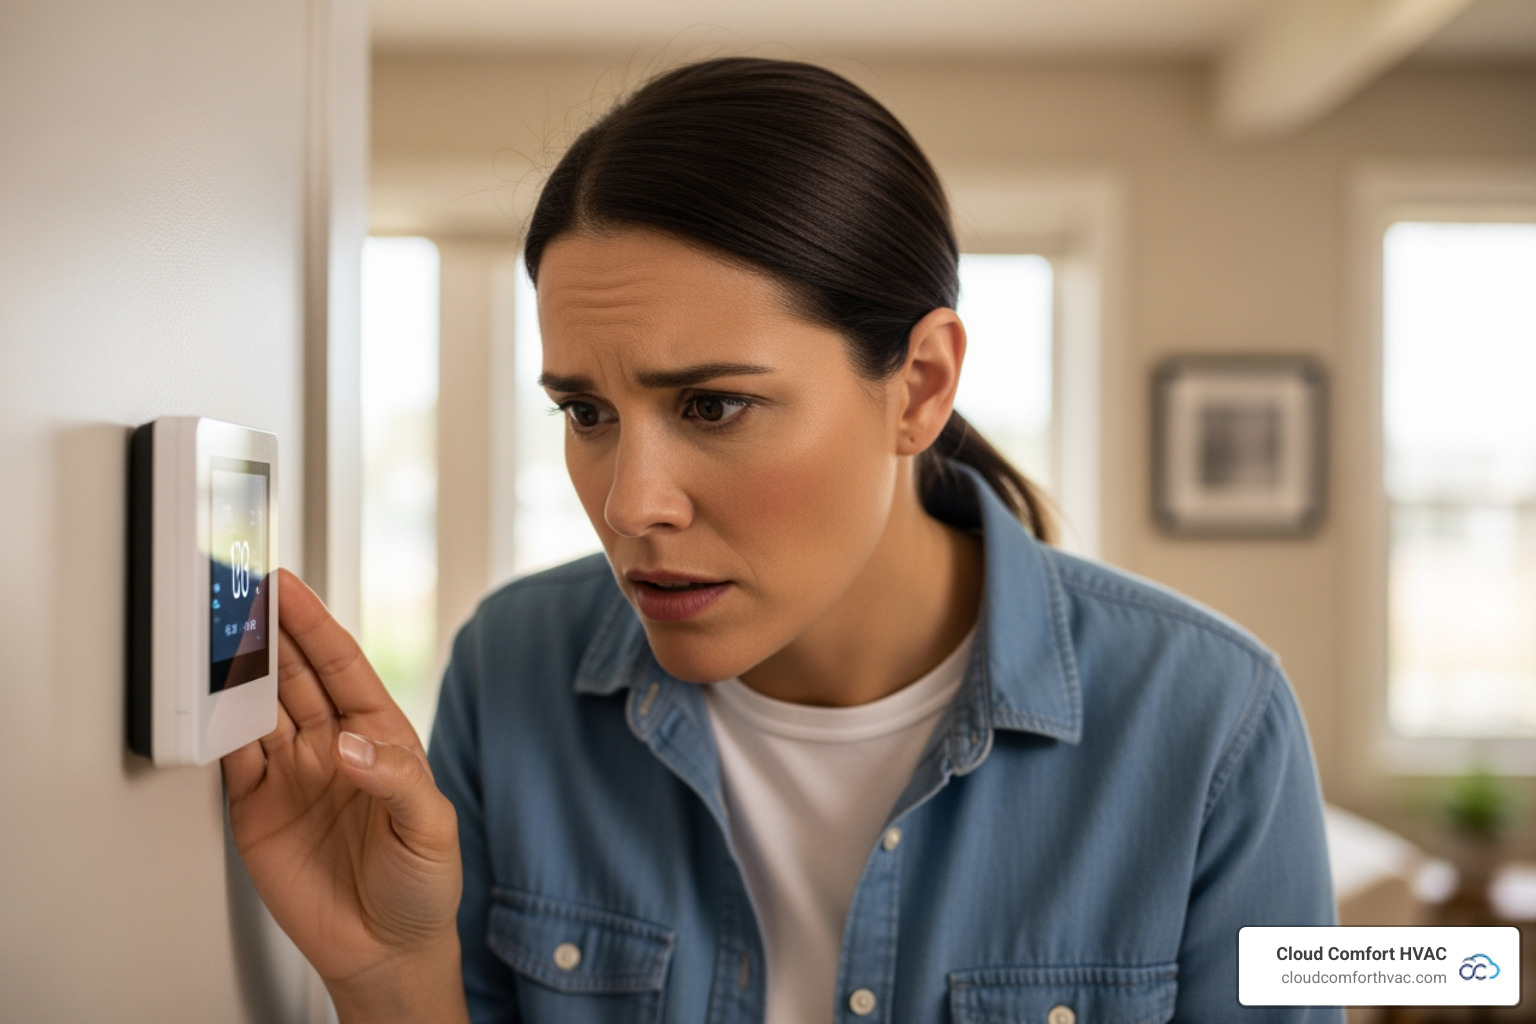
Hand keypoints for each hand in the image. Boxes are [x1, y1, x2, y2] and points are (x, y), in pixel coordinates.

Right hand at [222, 569, 466, 1020]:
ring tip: (214, 637)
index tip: (288, 588)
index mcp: (380, 735)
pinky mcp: (257, 809)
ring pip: (258, 708)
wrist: (384, 950)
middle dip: (268, 635)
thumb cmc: (423, 885)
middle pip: (294, 676)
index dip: (314, 623)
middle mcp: (334, 746)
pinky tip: (205, 705)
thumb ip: (395, 779)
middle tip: (239, 597)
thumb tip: (349, 745)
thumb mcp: (430, 828)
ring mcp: (294, 775)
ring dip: (237, 674)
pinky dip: (215, 731)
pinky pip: (231, 758)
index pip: (341, 665)